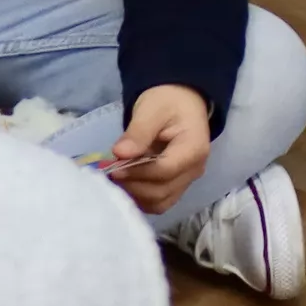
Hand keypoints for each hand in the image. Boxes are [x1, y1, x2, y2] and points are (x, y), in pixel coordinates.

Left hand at [104, 86, 212, 213]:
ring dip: (134, 195)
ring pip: (159, 202)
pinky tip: (125, 184)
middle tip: (110, 173)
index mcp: (194, 149)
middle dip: (133, 185)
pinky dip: (139, 198)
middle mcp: (194, 170)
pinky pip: (158, 202)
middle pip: (162, 191)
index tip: (114, 168)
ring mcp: (186, 181)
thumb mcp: (151, 109)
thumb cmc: (167, 102)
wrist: (180, 103)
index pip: (165, 170)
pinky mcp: (175, 187)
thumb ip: (138, 132)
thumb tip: (120, 153)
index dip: (137, 172)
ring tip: (116, 179)